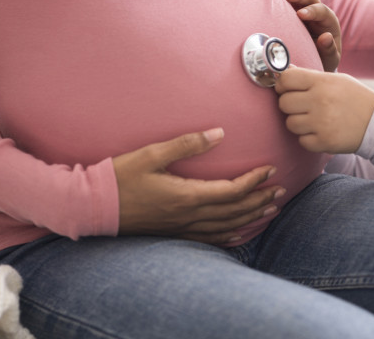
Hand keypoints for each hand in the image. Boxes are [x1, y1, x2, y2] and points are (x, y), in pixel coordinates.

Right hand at [112, 128, 285, 244]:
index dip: (254, 181)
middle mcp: (189, 216)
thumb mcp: (152, 154)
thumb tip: (219, 133)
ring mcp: (182, 228)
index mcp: (187, 196)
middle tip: (281, 190)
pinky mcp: (174, 234)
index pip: (232, 191)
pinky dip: (231, 236)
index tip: (270, 169)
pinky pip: (210, 239)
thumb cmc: (120, 177)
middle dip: (261, 200)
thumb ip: (187, 143)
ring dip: (252, 217)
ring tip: (271, 209)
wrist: (92, 206)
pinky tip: (241, 233)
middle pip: (236, 211)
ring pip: (227, 227)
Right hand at [272, 0, 341, 71]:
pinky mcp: (292, 8)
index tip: (300, 15)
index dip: (312, 11)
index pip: (322, 12)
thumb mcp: (329, 59)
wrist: (313, 59)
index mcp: (328, 22)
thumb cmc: (322, 60)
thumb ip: (329, 50)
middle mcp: (317, 11)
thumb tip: (326, 37)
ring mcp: (304, 7)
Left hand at [275, 67, 373, 152]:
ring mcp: (321, 123)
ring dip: (298, 123)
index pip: (286, 79)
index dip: (283, 84)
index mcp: (322, 82)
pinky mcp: (324, 141)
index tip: (288, 89)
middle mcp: (320, 101)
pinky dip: (308, 138)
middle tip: (302, 106)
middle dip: (290, 105)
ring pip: (290, 123)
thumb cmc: (355, 98)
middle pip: (284, 103)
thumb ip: (310, 77)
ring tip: (313, 120)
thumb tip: (284, 73)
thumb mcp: (336, 80)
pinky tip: (320, 131)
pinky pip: (301, 141)